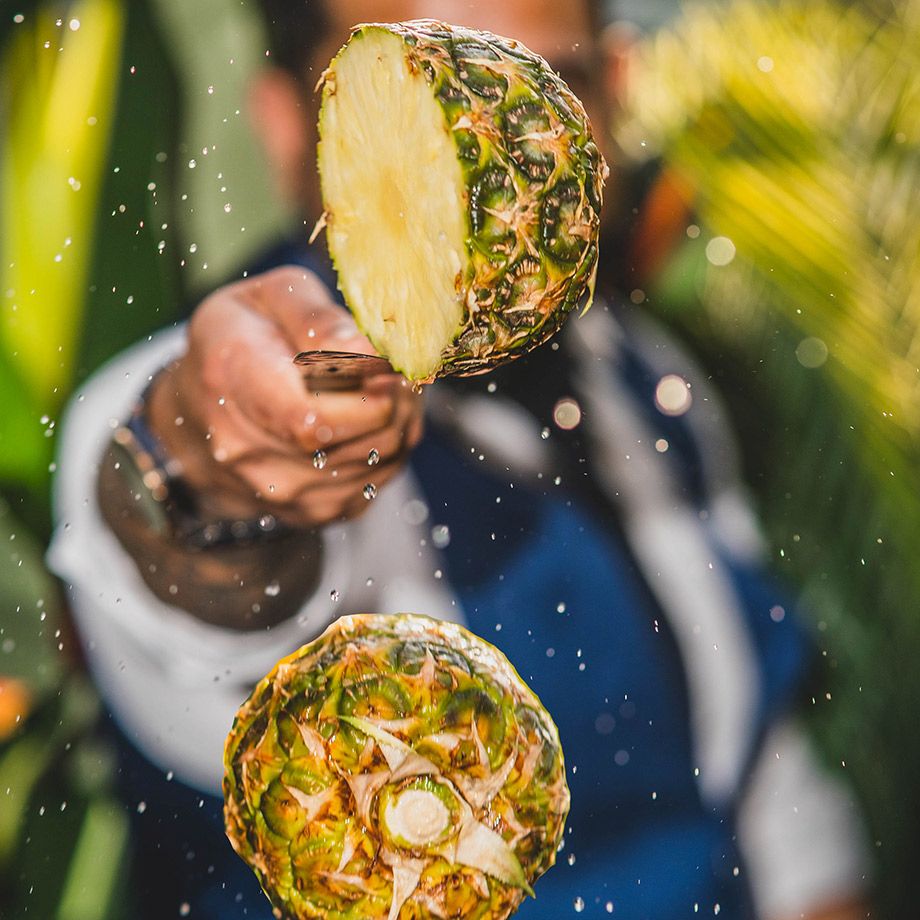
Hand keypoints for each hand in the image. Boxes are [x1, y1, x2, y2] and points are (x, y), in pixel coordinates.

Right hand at [147, 265, 422, 528]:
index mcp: (230, 377)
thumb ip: (318, 317)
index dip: (366, 390)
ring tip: (383, 385)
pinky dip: (390, 444)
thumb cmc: (241, 341)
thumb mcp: (269, 298)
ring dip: (399, 418)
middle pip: (356, 437)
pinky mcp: (312, 510)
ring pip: (380, 457)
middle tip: (395, 367)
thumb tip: (367, 352)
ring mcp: (280, 488)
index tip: (385, 362)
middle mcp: (247, 447)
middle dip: (393, 397)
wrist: (200, 414)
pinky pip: (379, 477)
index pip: (309, 413)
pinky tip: (370, 416)